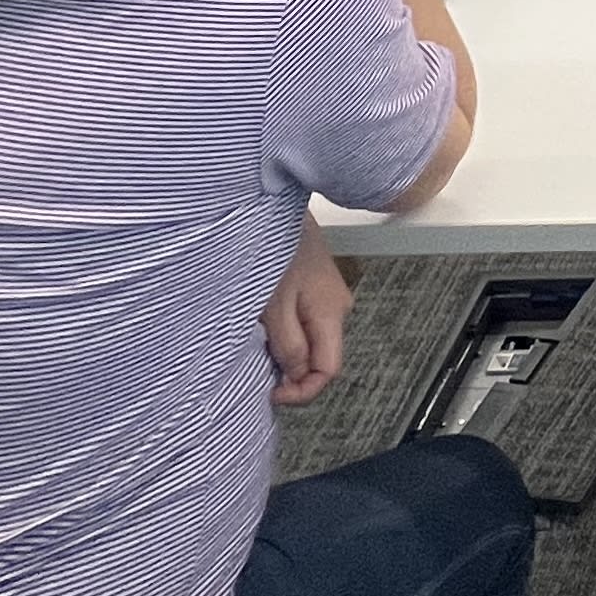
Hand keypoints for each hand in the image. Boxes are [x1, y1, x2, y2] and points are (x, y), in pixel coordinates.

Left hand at [263, 221, 352, 405]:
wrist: (273, 203)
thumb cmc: (274, 246)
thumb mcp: (274, 304)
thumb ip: (287, 345)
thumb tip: (295, 377)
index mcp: (331, 311)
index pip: (329, 370)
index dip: (302, 391)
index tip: (273, 393)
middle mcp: (336, 304)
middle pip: (320, 356)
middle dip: (291, 370)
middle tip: (260, 367)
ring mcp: (326, 293)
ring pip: (310, 339)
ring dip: (285, 349)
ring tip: (258, 339)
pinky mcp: (313, 284)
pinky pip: (302, 320)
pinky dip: (284, 329)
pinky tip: (264, 321)